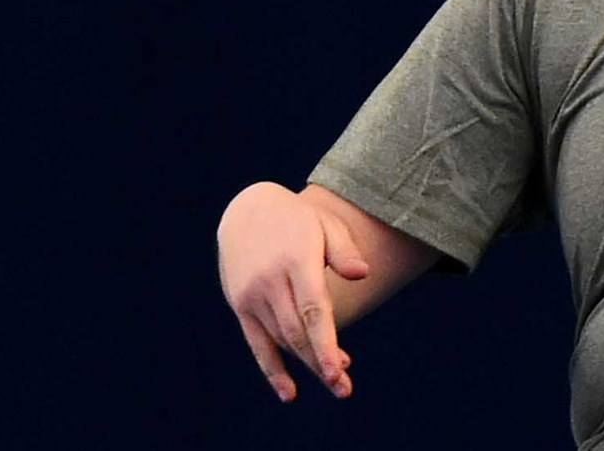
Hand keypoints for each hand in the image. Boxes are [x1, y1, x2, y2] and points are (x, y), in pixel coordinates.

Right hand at [215, 181, 371, 400]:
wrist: (247, 210)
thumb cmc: (298, 220)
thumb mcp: (325, 225)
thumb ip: (344, 250)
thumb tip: (363, 274)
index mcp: (296, 260)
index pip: (313, 309)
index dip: (326, 344)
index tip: (339, 371)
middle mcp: (270, 281)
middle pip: (297, 332)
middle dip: (321, 363)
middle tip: (343, 389)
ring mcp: (251, 294)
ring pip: (281, 340)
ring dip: (307, 362)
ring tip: (335, 377)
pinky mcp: (240, 305)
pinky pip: (257, 343)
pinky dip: (272, 369)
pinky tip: (289, 392)